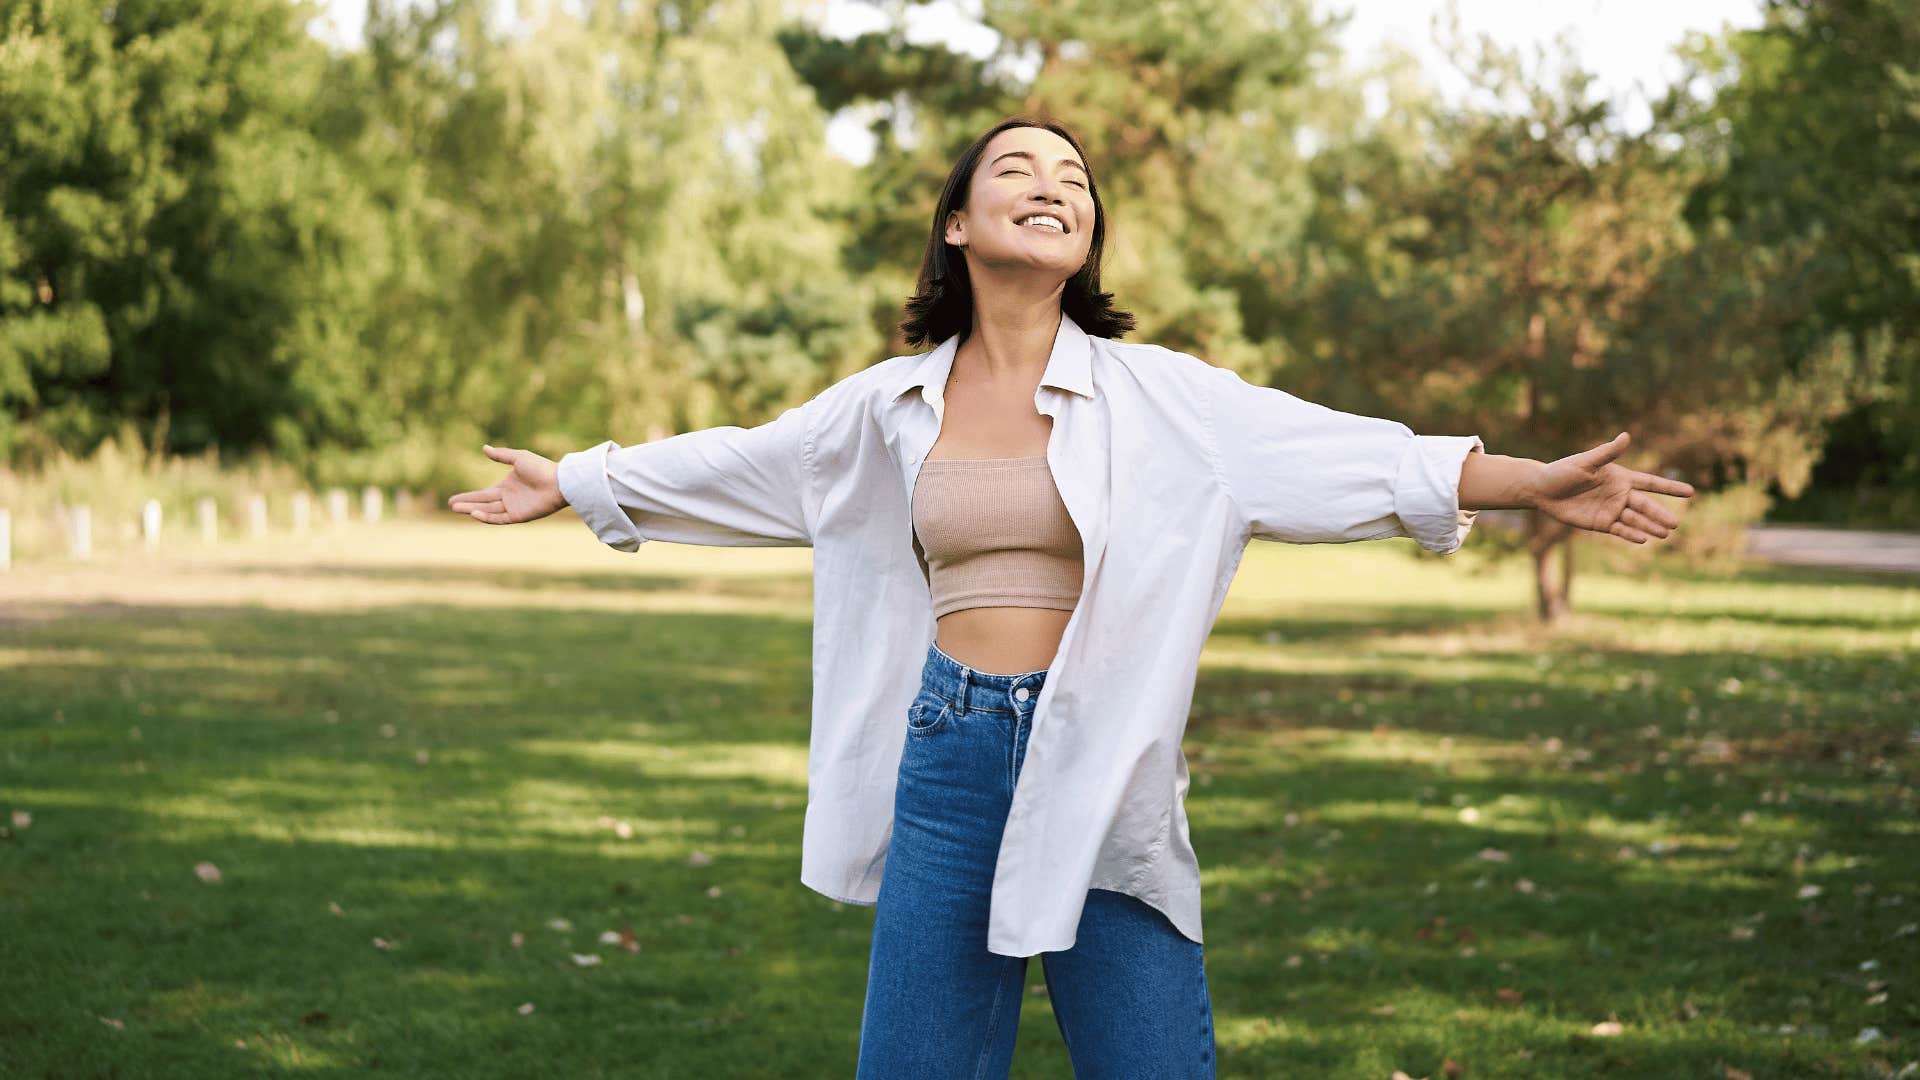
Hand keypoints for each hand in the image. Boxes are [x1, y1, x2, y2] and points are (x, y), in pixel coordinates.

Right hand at [446, 445, 565, 523]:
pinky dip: (487, 517)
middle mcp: (508, 499)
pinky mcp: (520, 516)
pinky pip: (500, 518)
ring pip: (488, 511)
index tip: (453, 499)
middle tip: (451, 505)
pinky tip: (474, 513)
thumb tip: (484, 448)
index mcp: (507, 486)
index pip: (483, 494)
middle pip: (483, 503)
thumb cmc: (541, 467)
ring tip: (456, 508)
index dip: (469, 497)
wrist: (558, 481)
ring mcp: (513, 508)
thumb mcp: (518, 457)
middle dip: (467, 504)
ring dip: (473, 510)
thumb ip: (501, 455)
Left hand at [1527, 432, 1695, 543]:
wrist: (1542, 490)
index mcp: (1620, 477)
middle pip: (1645, 506)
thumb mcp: (1585, 462)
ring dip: (1650, 526)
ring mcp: (1612, 510)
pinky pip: (1620, 530)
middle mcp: (1620, 495)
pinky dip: (1632, 534)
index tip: (1691, 492)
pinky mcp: (1601, 523)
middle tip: (1675, 524)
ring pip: (1636, 520)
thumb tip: (1626, 436)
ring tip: (1665, 533)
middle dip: (1660, 514)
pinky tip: (1643, 539)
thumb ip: (1607, 452)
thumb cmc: (1562, 471)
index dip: (1670, 488)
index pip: (1651, 483)